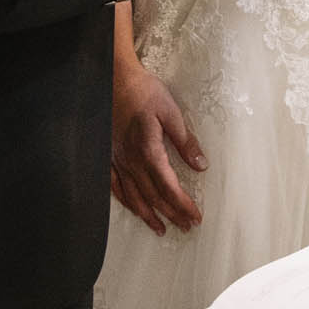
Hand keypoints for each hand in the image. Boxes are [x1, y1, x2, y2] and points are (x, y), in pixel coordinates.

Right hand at [110, 62, 205, 234]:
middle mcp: (131, 161)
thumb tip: (200, 165)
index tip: (195, 216)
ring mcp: (117, 161)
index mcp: (148, 150)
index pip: (168, 186)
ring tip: (161, 228)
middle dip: (171, 213)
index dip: (182, 204)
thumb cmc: (144, 93)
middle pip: (153, 196)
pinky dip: (126, 202)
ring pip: (133, 196)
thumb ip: (185, 141)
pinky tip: (133, 208)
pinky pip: (115, 187)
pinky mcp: (107, 157)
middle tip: (186, 226)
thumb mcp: (171, 112)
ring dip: (148, 214)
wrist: (114, 80)